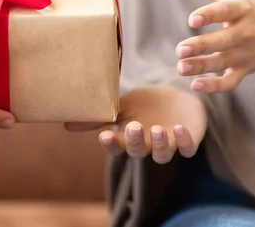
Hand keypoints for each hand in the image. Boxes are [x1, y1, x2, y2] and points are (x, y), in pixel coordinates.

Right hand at [65, 86, 206, 163]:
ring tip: (157, 129)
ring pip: (162, 155)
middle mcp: (146, 145)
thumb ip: (100, 116)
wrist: (177, 100)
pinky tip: (179, 128)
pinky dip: (183, 141)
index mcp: (128, 137)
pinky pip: (187, 148)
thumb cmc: (145, 105)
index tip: (105, 135)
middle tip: (133, 127)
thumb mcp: (122, 106)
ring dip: (159, 144)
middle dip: (135, 141)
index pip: (116, 147)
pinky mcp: (188, 141)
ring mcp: (167, 145)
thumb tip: (66, 124)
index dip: (111, 144)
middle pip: (138, 151)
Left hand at [165, 0, 254, 91]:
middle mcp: (245, 31)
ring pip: (223, 62)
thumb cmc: (249, 7)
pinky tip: (196, 85)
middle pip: (223, 40)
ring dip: (202, 66)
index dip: (209, 15)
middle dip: (202, 46)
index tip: (192, 20)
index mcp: (241, 8)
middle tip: (180, 50)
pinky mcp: (244, 69)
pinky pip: (231, 81)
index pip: (225, 11)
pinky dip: (215, 86)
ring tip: (181, 67)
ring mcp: (245, 52)